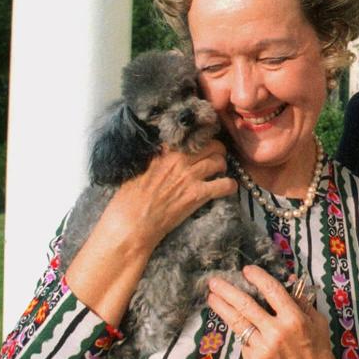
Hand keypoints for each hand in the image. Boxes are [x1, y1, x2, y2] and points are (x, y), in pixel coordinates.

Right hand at [67, 140, 236, 324]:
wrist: (132, 222)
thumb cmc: (129, 198)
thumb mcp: (138, 168)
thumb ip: (155, 156)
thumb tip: (163, 151)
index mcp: (165, 151)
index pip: (192, 136)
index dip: (202, 140)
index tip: (204, 145)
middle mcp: (179, 159)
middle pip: (211, 145)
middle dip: (217, 151)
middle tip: (215, 159)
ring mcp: (190, 176)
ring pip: (220, 161)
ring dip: (223, 166)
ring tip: (219, 172)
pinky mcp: (197, 195)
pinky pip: (225, 185)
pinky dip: (230, 186)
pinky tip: (227, 188)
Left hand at [207, 266, 347, 358]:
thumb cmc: (317, 352)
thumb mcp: (317, 323)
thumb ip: (301, 303)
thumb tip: (290, 282)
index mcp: (294, 319)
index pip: (272, 291)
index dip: (258, 278)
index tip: (247, 270)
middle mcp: (276, 332)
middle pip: (246, 305)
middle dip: (228, 291)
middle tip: (214, 281)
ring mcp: (263, 347)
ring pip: (237, 323)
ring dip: (222, 308)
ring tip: (211, 297)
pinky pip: (243, 341)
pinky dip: (239, 331)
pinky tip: (234, 323)